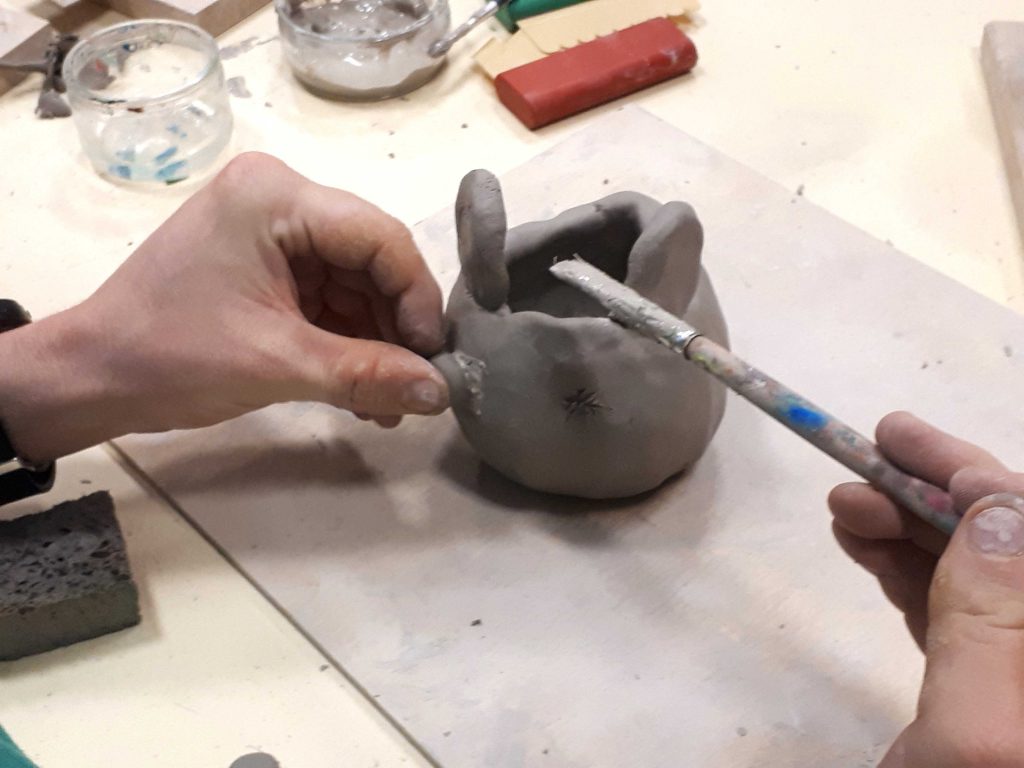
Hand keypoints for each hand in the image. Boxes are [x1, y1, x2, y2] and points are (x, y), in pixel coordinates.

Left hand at [0, 153, 448, 461]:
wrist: (92, 377)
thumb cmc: (171, 357)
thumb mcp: (278, 363)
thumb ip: (368, 374)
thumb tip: (443, 393)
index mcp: (276, 196)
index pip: (379, 237)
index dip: (417, 299)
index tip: (434, 359)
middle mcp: (279, 197)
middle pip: (371, 260)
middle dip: (395, 328)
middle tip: (417, 387)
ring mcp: (271, 230)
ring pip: (355, 284)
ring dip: (375, 343)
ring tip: (389, 404)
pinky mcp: (267, 263)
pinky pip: (328, 298)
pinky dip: (347, 342)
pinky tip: (364, 391)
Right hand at [830, 412, 1023, 766]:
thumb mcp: (980, 742)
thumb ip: (998, 622)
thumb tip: (998, 509)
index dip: (982, 481)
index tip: (898, 440)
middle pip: (1019, 556)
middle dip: (939, 500)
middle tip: (858, 464)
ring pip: (985, 583)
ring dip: (916, 533)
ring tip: (845, 505)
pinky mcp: (996, 702)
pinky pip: (960, 619)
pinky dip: (912, 577)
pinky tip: (866, 549)